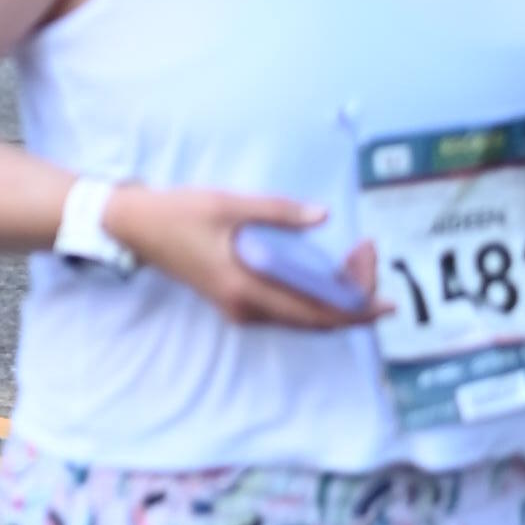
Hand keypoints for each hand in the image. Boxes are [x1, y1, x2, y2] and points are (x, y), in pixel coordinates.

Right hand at [109, 185, 382, 331]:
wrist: (136, 228)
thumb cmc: (180, 214)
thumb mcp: (230, 205)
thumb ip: (279, 212)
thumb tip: (323, 216)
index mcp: (247, 288)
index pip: (315, 313)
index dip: (356, 311)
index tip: (387, 301)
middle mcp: (246, 308)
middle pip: (315, 319)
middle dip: (352, 294)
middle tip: (368, 253)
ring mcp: (241, 309)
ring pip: (303, 316)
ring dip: (335, 294)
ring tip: (355, 257)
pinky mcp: (238, 302)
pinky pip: (289, 309)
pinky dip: (315, 293)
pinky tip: (327, 268)